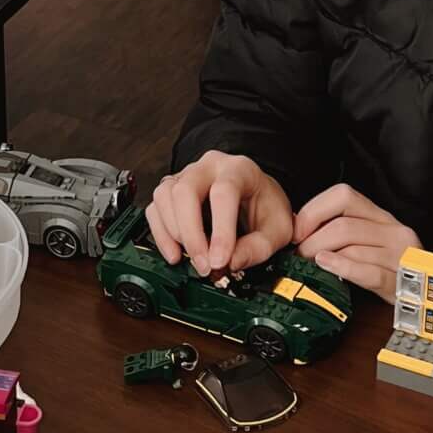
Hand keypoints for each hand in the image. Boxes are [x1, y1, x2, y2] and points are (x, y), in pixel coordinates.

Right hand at [146, 152, 293, 276]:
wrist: (254, 194)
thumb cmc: (265, 207)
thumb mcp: (277, 229)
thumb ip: (258, 247)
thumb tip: (231, 263)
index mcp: (239, 169)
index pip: (224, 192)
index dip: (220, 230)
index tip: (220, 260)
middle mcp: (209, 167)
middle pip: (186, 190)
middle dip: (191, 234)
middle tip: (204, 265)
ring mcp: (186, 175)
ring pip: (165, 196)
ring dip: (174, 234)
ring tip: (192, 259)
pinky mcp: (171, 191)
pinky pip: (155, 208)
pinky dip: (160, 234)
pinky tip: (175, 253)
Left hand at [294, 185, 416, 301]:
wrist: (428, 296)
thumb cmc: (389, 267)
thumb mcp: (368, 241)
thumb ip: (339, 227)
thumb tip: (298, 223)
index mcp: (381, 216)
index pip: (344, 195)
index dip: (314, 211)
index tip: (298, 231)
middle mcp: (393, 230)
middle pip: (343, 225)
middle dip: (312, 240)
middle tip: (300, 254)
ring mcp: (399, 255)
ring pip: (351, 246)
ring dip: (321, 256)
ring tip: (310, 264)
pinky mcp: (400, 281)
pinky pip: (367, 271)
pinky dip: (342, 268)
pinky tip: (326, 266)